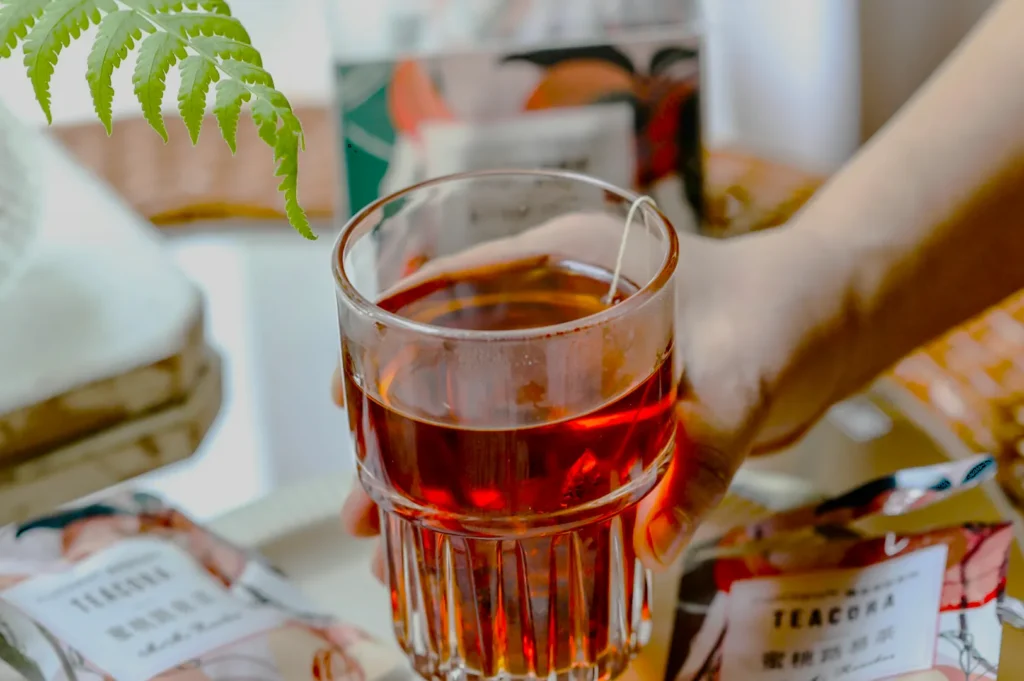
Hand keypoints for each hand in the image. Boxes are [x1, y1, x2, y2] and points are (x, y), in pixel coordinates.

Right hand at [334, 213, 849, 575]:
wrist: (825, 321)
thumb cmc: (782, 313)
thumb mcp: (741, 379)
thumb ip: (701, 454)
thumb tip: (648, 543)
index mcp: (566, 260)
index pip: (448, 284)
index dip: (386, 337)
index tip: (349, 399)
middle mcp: (551, 301)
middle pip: (441, 358)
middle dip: (392, 427)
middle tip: (361, 498)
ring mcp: (565, 348)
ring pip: (470, 400)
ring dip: (427, 462)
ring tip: (391, 528)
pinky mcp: (586, 390)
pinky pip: (517, 429)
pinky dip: (484, 476)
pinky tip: (466, 528)